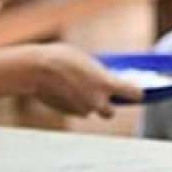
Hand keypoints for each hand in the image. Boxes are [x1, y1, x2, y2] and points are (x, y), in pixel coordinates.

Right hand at [28, 44, 142, 116]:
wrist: (36, 69)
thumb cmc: (62, 58)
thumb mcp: (87, 61)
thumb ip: (98, 73)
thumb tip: (103, 80)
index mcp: (107, 84)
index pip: (135, 94)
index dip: (135, 93)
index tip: (133, 91)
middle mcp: (98, 101)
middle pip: (110, 112)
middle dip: (106, 105)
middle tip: (99, 94)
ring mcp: (82, 109)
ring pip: (89, 111)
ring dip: (86, 103)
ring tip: (74, 87)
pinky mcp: (68, 113)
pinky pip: (75, 110)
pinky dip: (73, 104)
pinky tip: (63, 90)